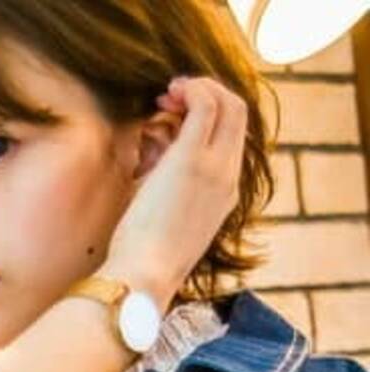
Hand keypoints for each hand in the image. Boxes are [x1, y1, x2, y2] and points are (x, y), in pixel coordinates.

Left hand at [101, 75, 247, 310]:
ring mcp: (215, 167)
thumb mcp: (160, 214)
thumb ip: (163, 178)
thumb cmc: (141, 255)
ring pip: (229, 103)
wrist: (144, 276)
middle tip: (169, 99)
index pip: (233, 137)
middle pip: (238, 113)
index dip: (210, 115)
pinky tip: (168, 93)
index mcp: (225, 193)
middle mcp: (229, 177)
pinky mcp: (193, 160)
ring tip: (166, 95)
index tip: (173, 115)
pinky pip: (206, 105)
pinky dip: (192, 88)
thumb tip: (151, 143)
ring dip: (200, 87)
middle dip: (207, 94)